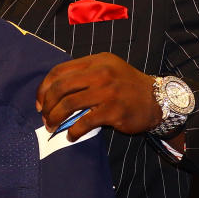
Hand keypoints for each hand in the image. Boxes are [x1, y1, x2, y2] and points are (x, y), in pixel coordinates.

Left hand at [36, 52, 161, 140]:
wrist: (158, 99)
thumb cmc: (127, 86)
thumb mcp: (107, 69)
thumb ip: (84, 74)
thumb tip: (53, 92)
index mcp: (95, 61)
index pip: (59, 71)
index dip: (44, 87)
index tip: (40, 101)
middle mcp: (100, 73)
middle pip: (60, 87)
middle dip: (47, 104)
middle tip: (45, 116)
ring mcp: (108, 91)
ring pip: (69, 104)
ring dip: (56, 118)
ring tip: (52, 126)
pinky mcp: (114, 110)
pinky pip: (85, 122)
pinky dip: (74, 131)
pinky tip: (71, 136)